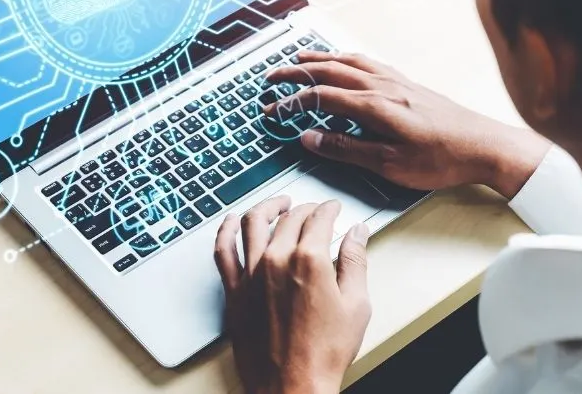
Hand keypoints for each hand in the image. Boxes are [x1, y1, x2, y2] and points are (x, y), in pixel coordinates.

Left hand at [215, 196, 371, 393]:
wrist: (292, 387)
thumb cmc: (323, 353)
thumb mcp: (356, 305)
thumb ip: (356, 261)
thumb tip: (358, 234)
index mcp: (309, 260)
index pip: (319, 218)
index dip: (329, 208)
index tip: (333, 209)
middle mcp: (277, 260)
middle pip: (290, 218)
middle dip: (305, 208)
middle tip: (314, 211)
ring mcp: (251, 274)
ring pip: (253, 223)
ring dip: (268, 207)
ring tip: (278, 205)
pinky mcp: (234, 291)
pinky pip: (223, 250)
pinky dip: (227, 230)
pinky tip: (233, 222)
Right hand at [266, 51, 550, 197]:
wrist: (485, 145)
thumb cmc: (441, 160)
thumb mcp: (389, 165)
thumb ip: (346, 149)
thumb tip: (310, 139)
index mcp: (374, 107)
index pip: (321, 97)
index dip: (292, 103)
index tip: (272, 111)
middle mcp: (383, 87)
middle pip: (330, 71)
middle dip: (297, 71)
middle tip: (272, 76)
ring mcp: (397, 82)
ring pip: (350, 61)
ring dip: (321, 58)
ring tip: (300, 58)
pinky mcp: (409, 83)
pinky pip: (369, 62)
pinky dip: (347, 58)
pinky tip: (346, 61)